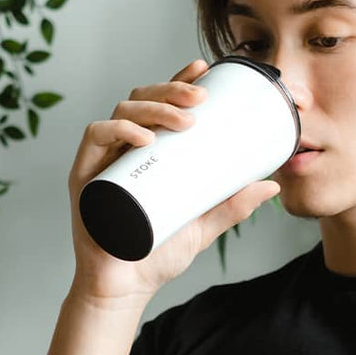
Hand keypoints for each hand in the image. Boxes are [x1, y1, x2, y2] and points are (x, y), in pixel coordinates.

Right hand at [67, 59, 279, 306]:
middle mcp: (122, 149)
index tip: (204, 67)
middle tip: (200, 98)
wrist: (125, 288)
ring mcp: (102, 160)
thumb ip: (233, 206)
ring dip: (153, 108)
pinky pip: (95, 138)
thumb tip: (272, 185)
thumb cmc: (158, 254)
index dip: (179, 78)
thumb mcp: (203, 226)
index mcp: (147, 152)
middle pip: (141, 99)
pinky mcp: (84, 177)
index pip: (160, 103)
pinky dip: (118, 131)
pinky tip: (144, 138)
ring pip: (122, 112)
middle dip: (171, 90)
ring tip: (183, 121)